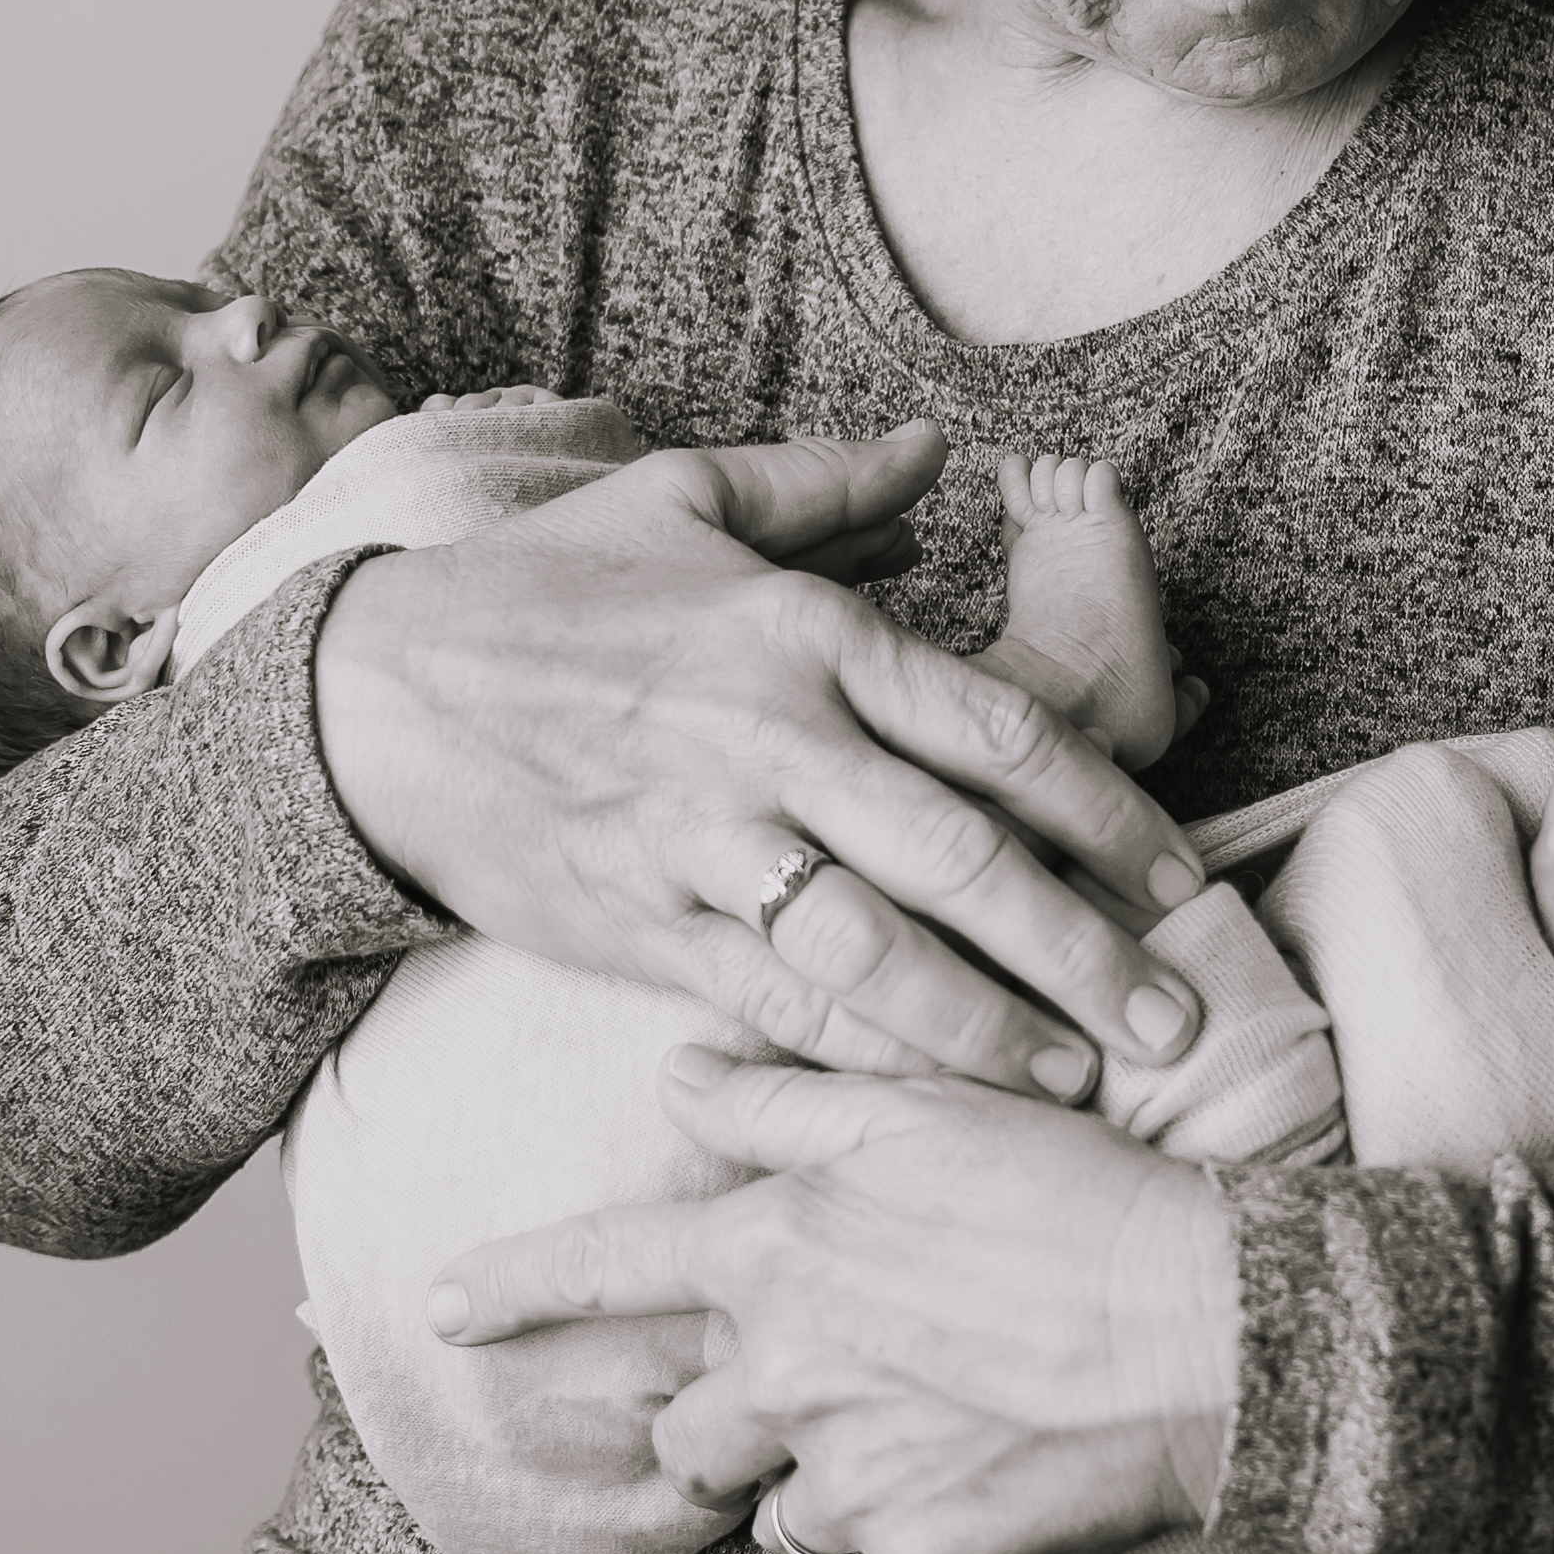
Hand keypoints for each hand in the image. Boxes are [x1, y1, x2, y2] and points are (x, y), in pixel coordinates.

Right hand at [312, 424, 1214, 1097]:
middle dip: (1080, 947)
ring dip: (985, 1027)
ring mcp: (700, 842)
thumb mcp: (679, 498)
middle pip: (957, 856)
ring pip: (872, 950)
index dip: (1105, 813)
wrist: (369, 695)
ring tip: (1077, 1082)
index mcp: (801, 632)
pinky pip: (771, 1006)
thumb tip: (939, 452)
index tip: (1184, 881)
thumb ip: (824, 484)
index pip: (991, 731)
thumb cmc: (541, 591)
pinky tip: (933, 1101)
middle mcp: (765, 739)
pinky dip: (858, 1060)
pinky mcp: (640, 926)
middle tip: (1174, 1023)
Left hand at [431, 1049, 1240, 1553]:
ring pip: (776, 1498)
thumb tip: (682, 1076)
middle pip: (688, 1423)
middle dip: (729, 1411)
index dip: (511, 1289)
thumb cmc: (1074, 1194)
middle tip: (830, 1371)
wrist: (1213, 1322)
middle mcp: (786, 1366)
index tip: (438, 1308)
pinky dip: (904, 1524)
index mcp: (778, 1246)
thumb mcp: (928, 1107)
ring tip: (925, 1412)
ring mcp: (849, 1471)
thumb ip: (786, 1098)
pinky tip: (977, 1466)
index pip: (604, 1268)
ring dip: (817, 1469)